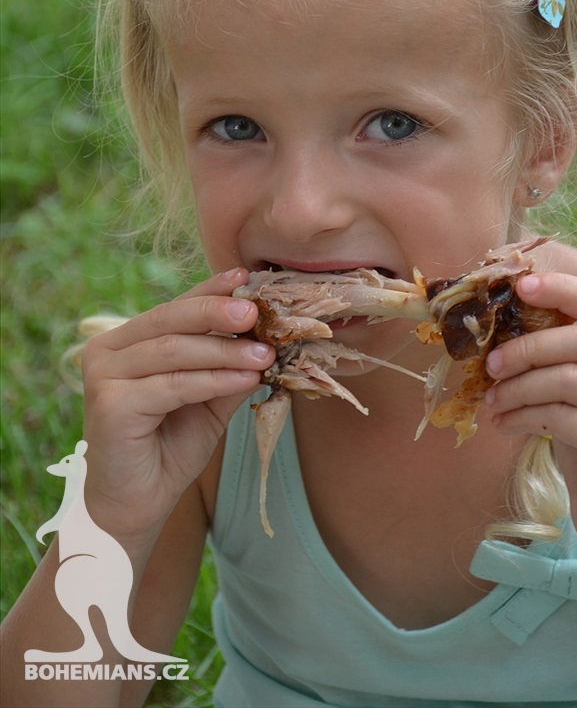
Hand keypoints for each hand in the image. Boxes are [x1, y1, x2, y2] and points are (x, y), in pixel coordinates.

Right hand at [80, 269, 274, 542]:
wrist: (138, 504)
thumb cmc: (169, 448)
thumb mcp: (210, 400)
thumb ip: (230, 367)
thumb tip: (269, 336)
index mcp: (127, 340)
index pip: (175, 307)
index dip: (211, 290)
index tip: (246, 276)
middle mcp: (108, 350)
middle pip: (170, 319)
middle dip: (218, 312)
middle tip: (256, 311)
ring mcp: (104, 376)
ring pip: (174, 350)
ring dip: (225, 350)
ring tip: (265, 353)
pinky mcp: (111, 404)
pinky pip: (172, 384)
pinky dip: (213, 379)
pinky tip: (245, 377)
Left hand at [484, 272, 576, 562]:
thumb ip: (569, 356)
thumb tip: (511, 319)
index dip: (562, 289)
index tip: (520, 286)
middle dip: (527, 348)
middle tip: (491, 363)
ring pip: (567, 378)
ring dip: (519, 387)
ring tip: (493, 401)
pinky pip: (562, 415)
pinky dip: (524, 416)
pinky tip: (506, 424)